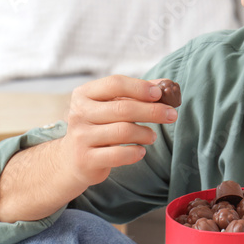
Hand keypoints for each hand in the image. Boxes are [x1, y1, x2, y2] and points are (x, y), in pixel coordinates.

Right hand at [59, 75, 177, 189]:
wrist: (72, 159)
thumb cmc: (98, 127)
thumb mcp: (109, 107)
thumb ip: (134, 95)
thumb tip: (166, 85)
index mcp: (84, 94)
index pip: (115, 84)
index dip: (140, 87)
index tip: (159, 93)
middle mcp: (79, 113)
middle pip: (123, 108)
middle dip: (152, 111)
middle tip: (172, 114)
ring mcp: (81, 137)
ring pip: (123, 131)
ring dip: (145, 133)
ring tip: (152, 136)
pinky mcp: (86, 159)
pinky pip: (118, 155)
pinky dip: (135, 153)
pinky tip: (141, 151)